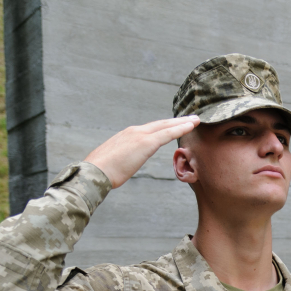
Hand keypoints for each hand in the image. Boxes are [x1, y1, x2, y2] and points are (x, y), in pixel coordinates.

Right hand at [84, 116, 199, 187]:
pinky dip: (180, 128)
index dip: (164, 126)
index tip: (174, 124)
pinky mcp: (145, 143)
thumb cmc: (101, 172)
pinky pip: (167, 133)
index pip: (150, 129)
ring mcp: (140, 135)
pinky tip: (191, 126)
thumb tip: (121, 165)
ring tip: (196, 120)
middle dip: (176, 120)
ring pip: (166, 126)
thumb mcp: (113, 162)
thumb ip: (121, 159)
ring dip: (182, 122)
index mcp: (127, 136)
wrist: (94, 172)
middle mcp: (134, 131)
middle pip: (160, 124)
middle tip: (191, 118)